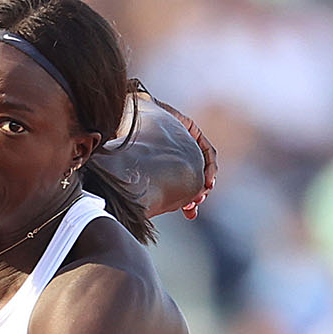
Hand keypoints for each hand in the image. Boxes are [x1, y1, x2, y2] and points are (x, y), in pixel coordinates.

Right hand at [114, 91, 218, 219]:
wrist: (124, 120)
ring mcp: (182, 141)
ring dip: (205, 180)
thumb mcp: (139, 175)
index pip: (179, 187)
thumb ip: (150, 190)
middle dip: (197, 194)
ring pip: (201, 165)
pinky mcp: (190, 129)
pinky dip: (209, 164)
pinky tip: (208, 178)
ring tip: (204, 192)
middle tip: (194, 205)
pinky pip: (206, 150)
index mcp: (160, 166)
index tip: (190, 214)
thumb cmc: (123, 149)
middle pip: (192, 177)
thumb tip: (150, 212)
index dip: (186, 201)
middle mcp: (172, 154)